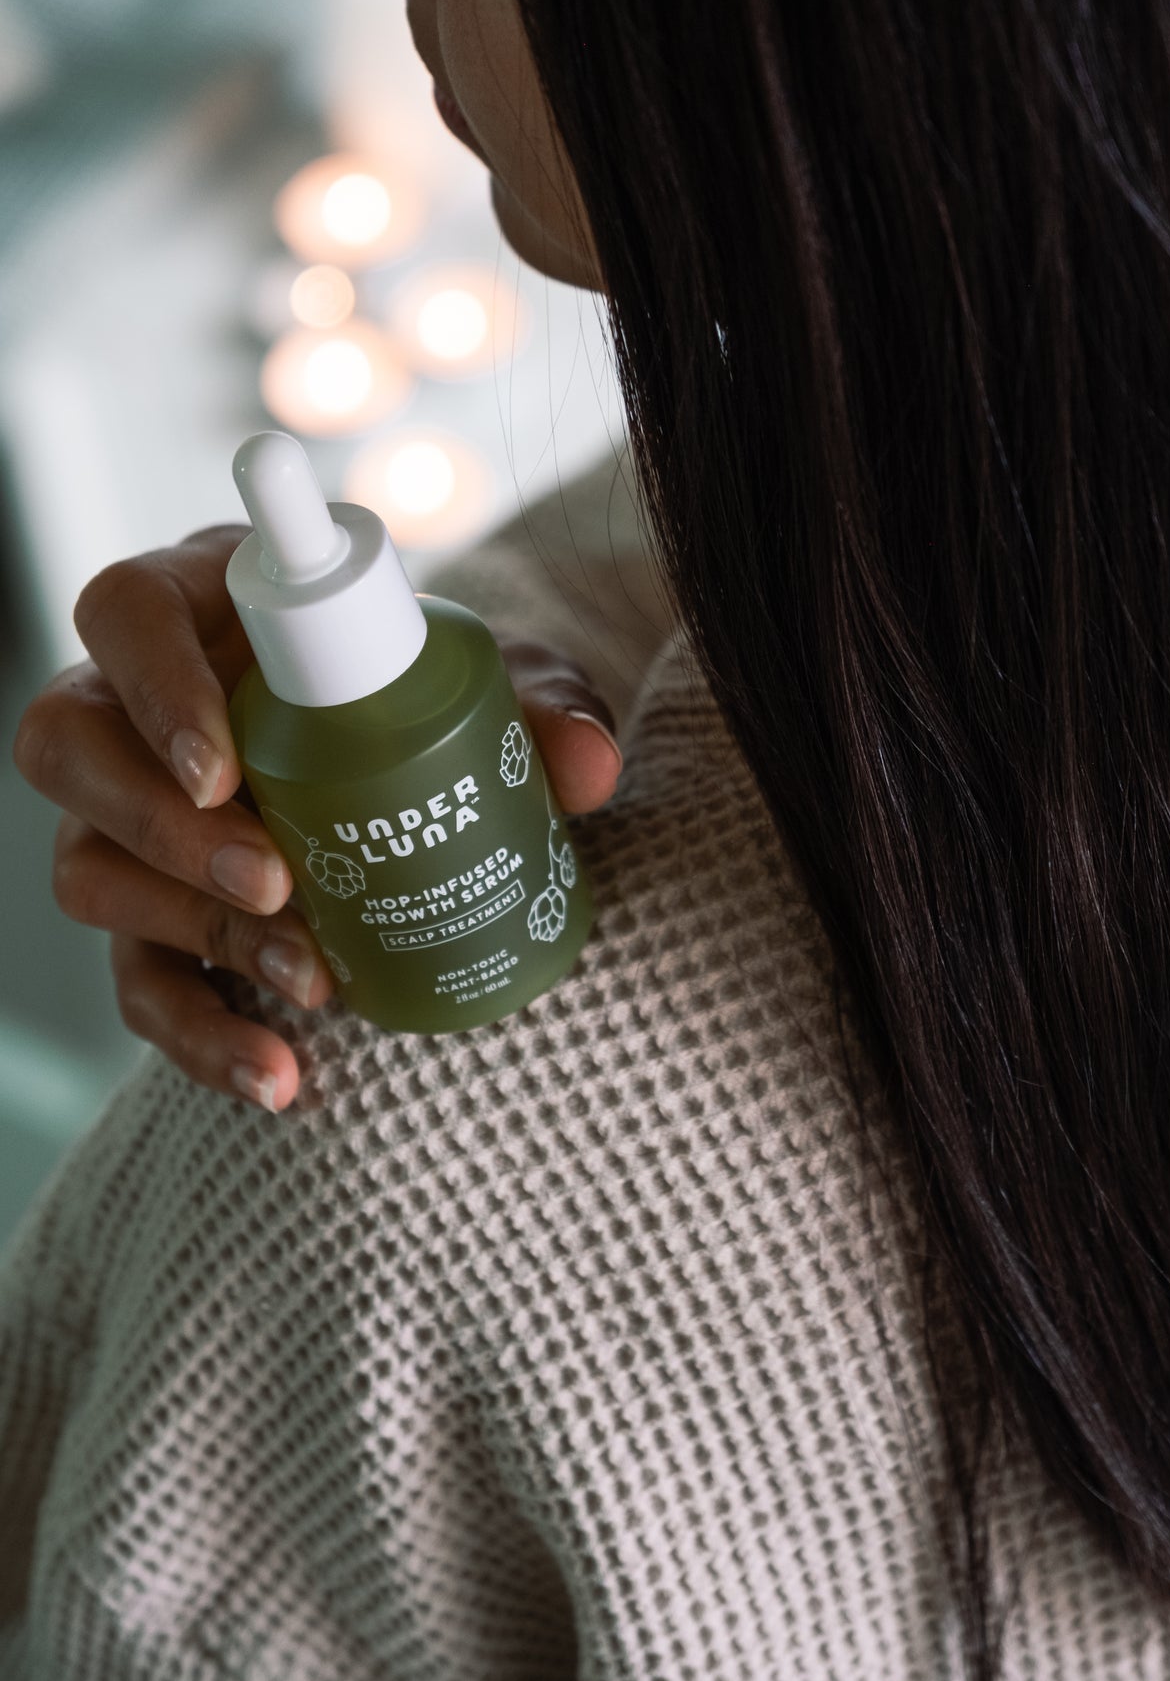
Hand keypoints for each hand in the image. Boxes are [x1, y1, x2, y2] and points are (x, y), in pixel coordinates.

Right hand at [12, 528, 623, 1113]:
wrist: (434, 768)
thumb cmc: (439, 692)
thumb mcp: (500, 687)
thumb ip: (541, 709)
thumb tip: (590, 766)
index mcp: (204, 605)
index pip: (125, 610)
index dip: (154, 686)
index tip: (225, 769)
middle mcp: (138, 704)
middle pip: (69, 745)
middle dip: (160, 828)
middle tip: (273, 882)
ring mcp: (129, 815)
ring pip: (88, 869)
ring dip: (195, 930)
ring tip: (311, 976)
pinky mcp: (153, 916)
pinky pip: (139, 981)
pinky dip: (204, 1034)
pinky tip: (279, 1075)